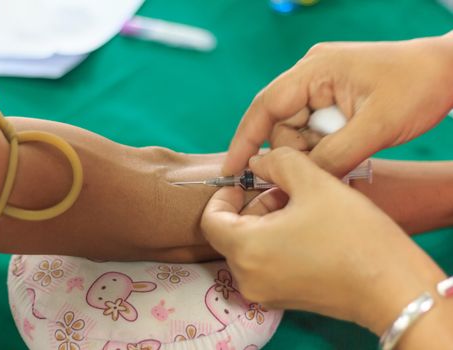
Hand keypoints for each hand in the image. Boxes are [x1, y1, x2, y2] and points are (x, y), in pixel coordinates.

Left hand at [202, 147, 445, 333]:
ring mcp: (265, 292)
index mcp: (246, 249)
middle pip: (231, 233)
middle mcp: (247, 277)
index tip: (246, 181)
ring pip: (249, 248)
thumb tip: (258, 161)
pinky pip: (265, 264)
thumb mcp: (314, 182)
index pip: (210, 220)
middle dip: (252, 205)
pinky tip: (305, 227)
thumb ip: (278, 161)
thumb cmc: (352, 233)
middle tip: (283, 188)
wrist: (393, 286)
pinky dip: (275, 242)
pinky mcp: (284, 299)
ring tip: (300, 205)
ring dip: (265, 221)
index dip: (223, 195)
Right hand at [223, 33, 452, 176]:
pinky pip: (314, 129)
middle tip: (327, 164)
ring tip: (349, 151)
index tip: (232, 169)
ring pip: (297, 131)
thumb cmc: (418, 86)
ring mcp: (321, 86)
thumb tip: (301, 178)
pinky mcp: (331, 97)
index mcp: (315, 71)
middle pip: (281, 123)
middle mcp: (311, 75)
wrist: (447, 72)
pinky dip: (324, 146)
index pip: (265, 106)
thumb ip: (334, 155)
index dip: (244, 138)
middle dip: (296, 150)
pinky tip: (347, 148)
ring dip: (315, 150)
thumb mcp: (376, 127)